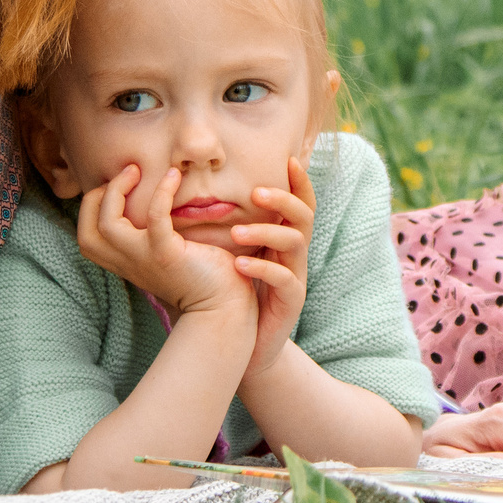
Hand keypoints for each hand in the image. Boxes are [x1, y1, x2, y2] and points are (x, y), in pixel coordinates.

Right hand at [78, 161, 251, 320]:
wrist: (223, 307)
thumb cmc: (202, 276)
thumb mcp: (165, 254)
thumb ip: (151, 236)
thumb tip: (150, 203)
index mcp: (125, 262)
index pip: (87, 237)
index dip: (93, 206)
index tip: (118, 184)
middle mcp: (128, 262)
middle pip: (87, 232)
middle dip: (96, 197)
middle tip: (126, 174)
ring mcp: (145, 259)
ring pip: (107, 225)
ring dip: (117, 191)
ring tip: (137, 171)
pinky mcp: (167, 254)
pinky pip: (155, 217)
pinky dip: (161, 192)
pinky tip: (174, 175)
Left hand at [231, 155, 313, 380]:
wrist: (245, 343)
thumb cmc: (235, 293)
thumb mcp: (234, 254)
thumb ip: (227, 228)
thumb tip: (198, 196)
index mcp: (283, 239)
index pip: (299, 203)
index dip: (299, 182)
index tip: (288, 159)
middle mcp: (294, 254)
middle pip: (304, 216)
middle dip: (283, 199)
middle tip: (255, 192)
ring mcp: (295, 276)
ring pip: (295, 243)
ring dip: (266, 232)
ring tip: (236, 232)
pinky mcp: (291, 301)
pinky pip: (286, 279)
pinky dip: (262, 269)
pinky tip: (239, 266)